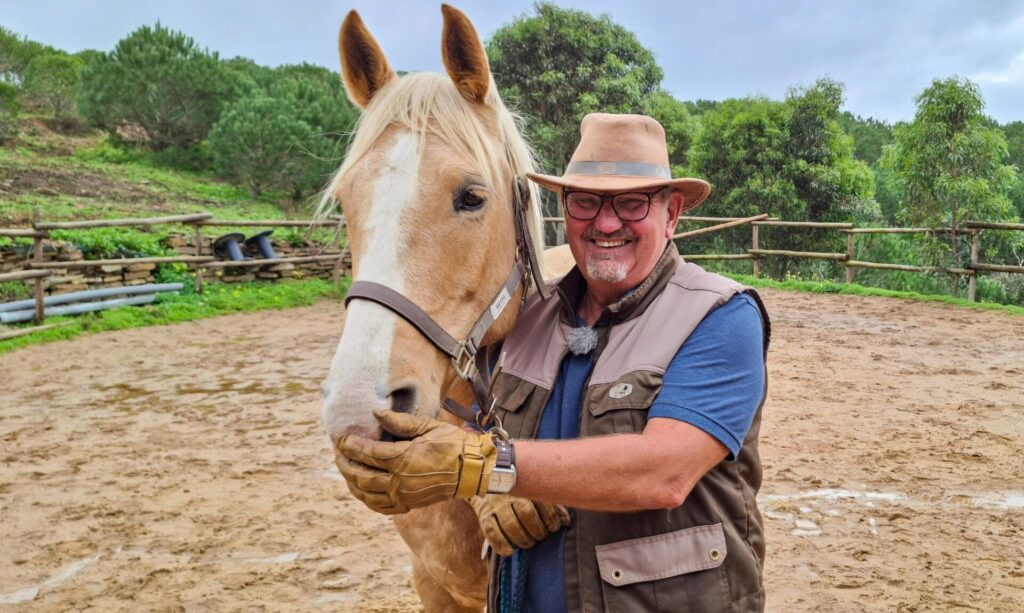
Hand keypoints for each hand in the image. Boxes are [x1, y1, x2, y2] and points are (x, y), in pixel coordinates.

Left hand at [335, 409, 496, 513]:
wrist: (472, 470)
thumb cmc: (453, 444)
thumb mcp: (428, 426)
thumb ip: (400, 421)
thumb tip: (376, 412)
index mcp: (403, 458)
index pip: (367, 453)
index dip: (351, 446)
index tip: (342, 439)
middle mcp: (399, 480)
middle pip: (362, 474)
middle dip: (345, 463)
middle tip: (338, 454)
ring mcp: (403, 495)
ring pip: (366, 493)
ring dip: (352, 482)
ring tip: (346, 470)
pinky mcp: (408, 504)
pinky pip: (380, 506)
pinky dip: (366, 499)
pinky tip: (361, 490)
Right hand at [470, 495, 569, 556]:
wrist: (486, 480)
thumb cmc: (517, 492)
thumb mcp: (534, 493)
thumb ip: (551, 505)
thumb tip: (566, 522)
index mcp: (527, 487)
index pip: (543, 503)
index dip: (551, 519)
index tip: (554, 528)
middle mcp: (511, 494)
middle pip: (527, 513)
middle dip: (537, 530)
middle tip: (540, 537)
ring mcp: (496, 505)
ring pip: (510, 524)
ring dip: (522, 538)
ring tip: (528, 543)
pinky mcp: (484, 515)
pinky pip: (491, 531)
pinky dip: (501, 544)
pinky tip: (509, 551)